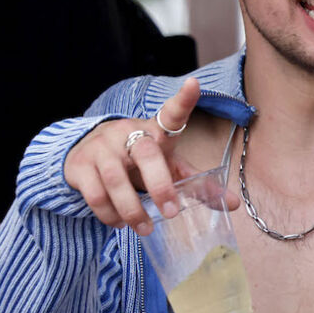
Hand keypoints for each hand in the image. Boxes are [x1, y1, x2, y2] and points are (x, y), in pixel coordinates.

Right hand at [62, 77, 209, 234]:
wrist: (88, 153)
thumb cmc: (138, 160)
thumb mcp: (168, 166)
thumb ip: (196, 184)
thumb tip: (233, 204)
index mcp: (156, 131)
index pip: (171, 113)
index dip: (183, 100)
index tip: (194, 85)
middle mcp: (128, 133)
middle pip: (146, 154)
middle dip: (160, 185)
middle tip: (171, 212)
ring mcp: (102, 147)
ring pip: (116, 179)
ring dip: (132, 209)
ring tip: (145, 228)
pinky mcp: (80, 165)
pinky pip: (94, 193)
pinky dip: (108, 214)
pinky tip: (119, 223)